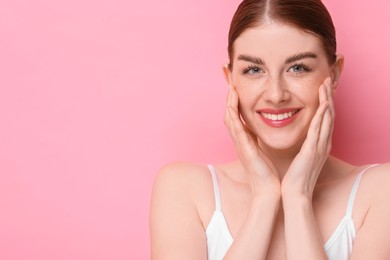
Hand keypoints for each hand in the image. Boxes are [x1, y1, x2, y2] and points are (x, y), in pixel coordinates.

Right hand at [224, 84, 279, 196]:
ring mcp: (239, 143)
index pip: (236, 113)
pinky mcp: (243, 148)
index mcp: (243, 138)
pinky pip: (235, 127)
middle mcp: (238, 139)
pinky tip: (232, 103)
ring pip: (229, 117)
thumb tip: (264, 126)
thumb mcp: (260, 150)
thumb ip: (258, 137)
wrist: (267, 189)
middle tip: (228, 77)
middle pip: (229, 111)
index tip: (235, 83)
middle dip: (228, 95)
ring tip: (230, 85)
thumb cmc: (266, 171)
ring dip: (229, 101)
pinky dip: (233, 113)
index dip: (234, 98)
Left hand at [281, 77, 333, 198]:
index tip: (322, 88)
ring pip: (327, 119)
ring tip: (326, 84)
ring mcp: (320, 147)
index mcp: (319, 145)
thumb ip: (302, 145)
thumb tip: (299, 136)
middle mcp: (323, 144)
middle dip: (329, 96)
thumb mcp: (301, 157)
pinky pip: (319, 129)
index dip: (325, 102)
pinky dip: (322, 115)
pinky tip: (323, 103)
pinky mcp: (313, 151)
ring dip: (327, 100)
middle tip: (327, 80)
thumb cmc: (295, 177)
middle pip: (329, 115)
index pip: (325, 119)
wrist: (295, 194)